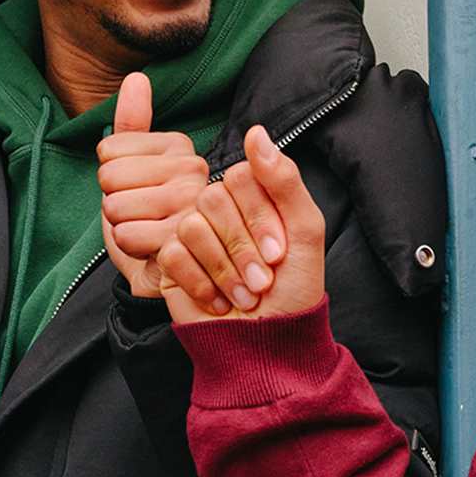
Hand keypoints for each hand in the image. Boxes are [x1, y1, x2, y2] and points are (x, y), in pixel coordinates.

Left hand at [96, 72, 210, 297]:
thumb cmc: (152, 220)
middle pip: (109, 176)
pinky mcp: (184, 238)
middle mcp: (193, 170)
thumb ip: (133, 124)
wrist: (172, 273)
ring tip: (146, 232)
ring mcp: (192, 204)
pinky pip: (126, 235)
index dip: (111, 177)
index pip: (107, 150)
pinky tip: (150, 250)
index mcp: (180, 148)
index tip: (139, 190)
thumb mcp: (136, 168)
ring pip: (115, 207)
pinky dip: (130, 248)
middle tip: (141, 215)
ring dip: (120, 227)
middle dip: (113, 203)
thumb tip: (137, 77)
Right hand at [156, 125, 325, 325]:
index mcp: (253, 195)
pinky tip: (219, 303)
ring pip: (191, 225)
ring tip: (244, 297)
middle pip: (213, 199)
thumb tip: (256, 132)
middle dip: (242, 248)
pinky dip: (201, 283)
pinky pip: (173, 253)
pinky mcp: (171, 261)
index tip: (279, 253)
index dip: (259, 216)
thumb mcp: (305, 231)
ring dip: (224, 270)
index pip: (241, 176)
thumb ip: (284, 180)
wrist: (268, 345)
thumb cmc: (293, 290)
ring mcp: (192, 233)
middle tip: (262, 281)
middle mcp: (220, 209)